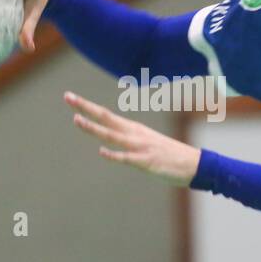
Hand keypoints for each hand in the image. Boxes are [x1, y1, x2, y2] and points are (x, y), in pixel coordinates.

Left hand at [64, 90, 200, 185]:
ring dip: (94, 128)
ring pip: (113, 136)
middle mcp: (134, 134)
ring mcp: (140, 147)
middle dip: (85, 108)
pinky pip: (128, 158)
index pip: (105, 115)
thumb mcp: (145, 142)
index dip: (86, 106)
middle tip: (67, 97)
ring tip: (77, 120)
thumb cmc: (167, 154)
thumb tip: (108, 141)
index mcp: (133, 129)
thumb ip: (126, 140)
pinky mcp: (147, 161)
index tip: (69, 97)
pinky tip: (103, 152)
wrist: (193, 164)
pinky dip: (115, 155)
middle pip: (106, 118)